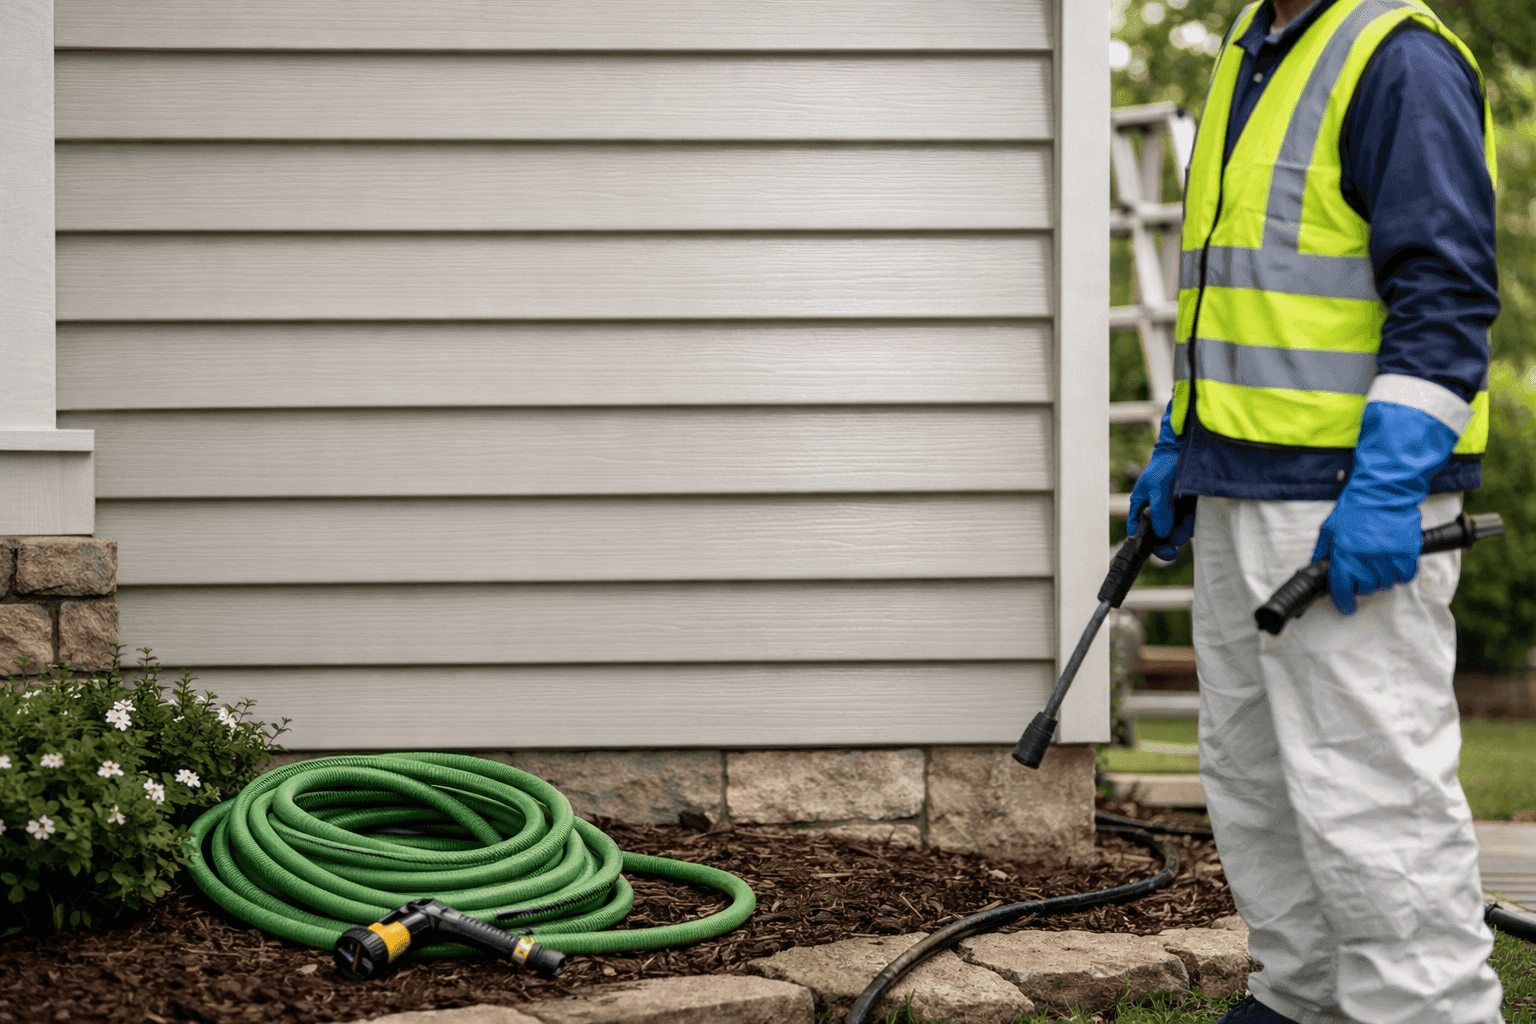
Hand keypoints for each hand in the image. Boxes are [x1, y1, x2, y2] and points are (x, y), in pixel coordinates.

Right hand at [1127, 405, 1193, 561]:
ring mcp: (1172, 510)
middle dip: (1170, 540)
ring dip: (1184, 531)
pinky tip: (1195, 514)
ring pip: (1176, 531)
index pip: (1140, 533)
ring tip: (1189, 521)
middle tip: (1178, 540)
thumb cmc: (1165, 465)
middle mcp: (1156, 511)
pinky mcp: (1188, 508)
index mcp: (1141, 507)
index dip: (1148, 545)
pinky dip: (1193, 522)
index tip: (1164, 551)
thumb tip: (1162, 534)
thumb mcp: (1159, 487)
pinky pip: (1190, 522)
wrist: (1186, 449)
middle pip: (1160, 536)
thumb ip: (1159, 511)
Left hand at [1311, 496, 1421, 614]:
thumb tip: (1317, 568)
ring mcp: (1389, 555)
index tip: (1346, 606)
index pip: (1342, 587)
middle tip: (1362, 576)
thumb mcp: (1329, 528)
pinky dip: (1400, 574)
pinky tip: (1394, 564)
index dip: (1343, 601)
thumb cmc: (1355, 508)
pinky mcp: (1408, 551)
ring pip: (1386, 583)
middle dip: (1363, 586)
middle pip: (1367, 588)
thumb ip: (1322, 551)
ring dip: (1382, 579)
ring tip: (1377, 565)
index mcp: (1344, 552)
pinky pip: (1406, 576)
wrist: (1383, 491)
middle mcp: (1366, 557)